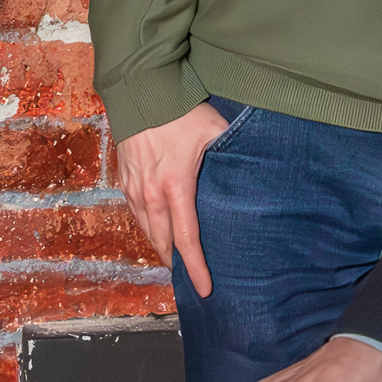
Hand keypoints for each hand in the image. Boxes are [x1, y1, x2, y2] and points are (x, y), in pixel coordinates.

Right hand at [114, 101, 230, 297]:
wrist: (140, 91)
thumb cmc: (179, 110)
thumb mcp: (215, 129)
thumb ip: (233, 152)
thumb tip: (257, 166)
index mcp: (176, 186)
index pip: (187, 239)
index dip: (196, 268)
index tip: (204, 289)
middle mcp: (151, 193)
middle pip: (163, 243)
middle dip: (177, 264)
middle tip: (191, 279)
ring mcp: (134, 188)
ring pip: (147, 231)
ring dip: (161, 248)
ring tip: (176, 261)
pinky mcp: (125, 180)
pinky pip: (136, 214)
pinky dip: (148, 229)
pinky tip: (158, 231)